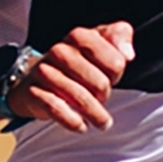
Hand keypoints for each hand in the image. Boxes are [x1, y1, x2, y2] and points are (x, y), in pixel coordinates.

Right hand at [9, 22, 134, 132]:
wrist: (35, 77)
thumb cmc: (76, 62)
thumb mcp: (100, 42)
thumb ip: (120, 36)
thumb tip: (128, 54)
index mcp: (79, 36)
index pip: (115, 62)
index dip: (117, 74)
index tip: (111, 77)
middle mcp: (60, 51)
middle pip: (100, 84)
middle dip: (105, 96)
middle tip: (101, 99)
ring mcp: (45, 72)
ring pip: (80, 98)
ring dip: (95, 115)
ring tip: (102, 122)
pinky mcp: (34, 92)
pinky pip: (57, 109)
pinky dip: (73, 121)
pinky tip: (81, 125)